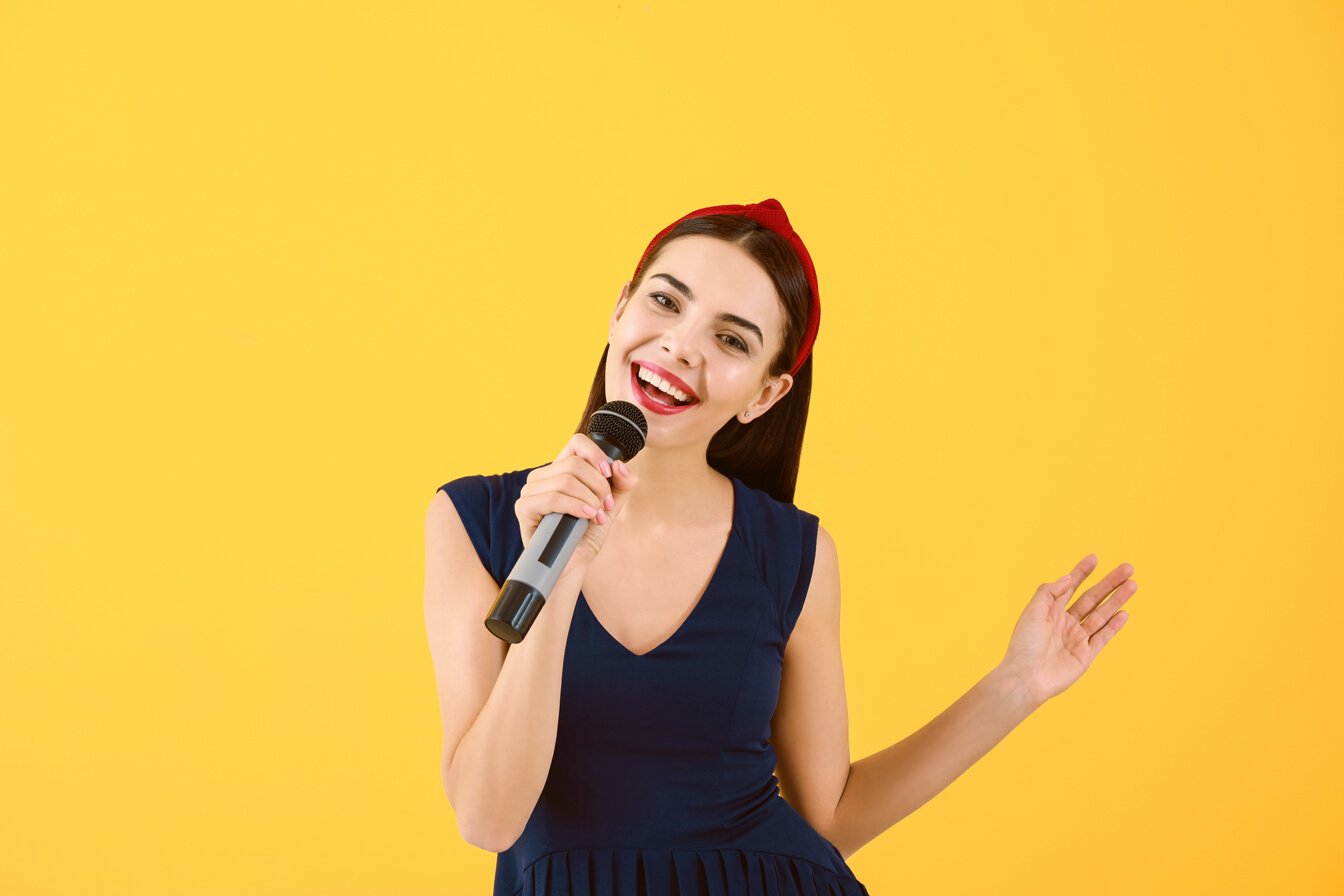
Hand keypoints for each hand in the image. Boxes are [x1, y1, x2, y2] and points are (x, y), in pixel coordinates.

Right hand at [513, 433, 639, 565]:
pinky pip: (553, 498)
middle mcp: (543, 476)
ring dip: (589, 498)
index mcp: (560, 469)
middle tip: (606, 506)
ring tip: (596, 515)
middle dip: (598, 485)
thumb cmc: (586, 534)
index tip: (609, 474)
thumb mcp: (610, 507)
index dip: (596, 454)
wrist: (573, 564)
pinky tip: (586, 516)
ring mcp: (530, 491)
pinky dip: (575, 506)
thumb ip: (621, 486)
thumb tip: (621, 465)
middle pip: (575, 464)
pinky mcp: (524, 508)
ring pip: (565, 480)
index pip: (576, 443)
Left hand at [999, 554, 1136, 705]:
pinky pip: (1103, 637)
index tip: (1094, 558)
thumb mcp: (1033, 611)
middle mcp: (1065, 623)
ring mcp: (1077, 638)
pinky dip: (1114, 625)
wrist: (1026, 678)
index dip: (1081, 572)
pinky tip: (1124, 613)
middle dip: (1109, 583)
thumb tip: (1067, 578)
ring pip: (1101, 615)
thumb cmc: (1024, 644)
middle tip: (1127, 568)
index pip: (1070, 587)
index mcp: (1050, 611)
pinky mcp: (1086, 655)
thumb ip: (1049, 592)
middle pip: (1092, 598)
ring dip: (1117, 600)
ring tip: (1132, 585)